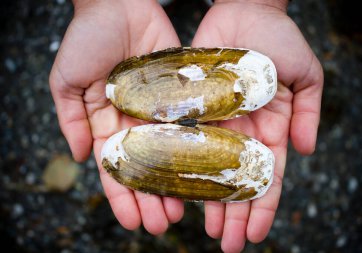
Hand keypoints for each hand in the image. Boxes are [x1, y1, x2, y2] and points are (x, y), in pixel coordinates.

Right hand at [49, 0, 183, 234]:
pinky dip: (196, 148)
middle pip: (146, 167)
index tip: (131, 221)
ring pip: (171, 153)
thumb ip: (70, 119)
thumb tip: (82, 158)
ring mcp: (160, 110)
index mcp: (107, 123)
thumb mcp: (67, 81)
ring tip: (182, 211)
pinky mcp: (181, 94)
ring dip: (175, 183)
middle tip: (162, 224)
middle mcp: (136, 122)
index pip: (116, 168)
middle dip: (152, 198)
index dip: (122, 196)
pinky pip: (190, 124)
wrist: (118, 4)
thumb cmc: (87, 39)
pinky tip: (203, 172)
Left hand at [192, 0, 322, 251]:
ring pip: (208, 168)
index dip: (263, 207)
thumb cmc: (278, 39)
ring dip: (206, 200)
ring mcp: (214, 121)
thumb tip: (306, 151)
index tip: (255, 234)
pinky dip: (179, 164)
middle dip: (232, 213)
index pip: (266, 176)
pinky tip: (175, 189)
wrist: (245, 11)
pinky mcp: (191, 107)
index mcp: (269, 129)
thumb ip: (308, 112)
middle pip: (235, 180)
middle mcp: (240, 131)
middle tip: (225, 243)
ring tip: (202, 229)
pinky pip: (184, 139)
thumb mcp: (306, 74)